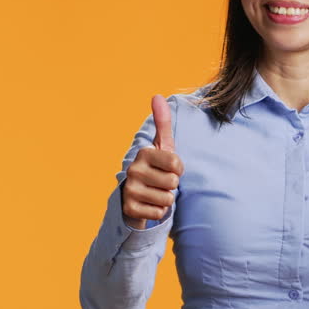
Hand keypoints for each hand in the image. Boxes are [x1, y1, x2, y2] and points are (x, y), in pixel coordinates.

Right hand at [122, 95, 183, 229]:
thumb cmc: (156, 168)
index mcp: (143, 153)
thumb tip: (157, 95)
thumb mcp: (162, 146)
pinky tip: (149, 204)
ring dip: (166, 199)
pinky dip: (158, 211)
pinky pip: (159, 213)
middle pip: (173, 183)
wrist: (137, 196)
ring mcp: (130, 190)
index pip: (176, 164)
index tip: (170, 168)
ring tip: (156, 193)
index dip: (178, 169)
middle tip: (161, 182)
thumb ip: (163, 122)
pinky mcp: (129, 209)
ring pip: (167, 199)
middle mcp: (133, 170)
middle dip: (172, 185)